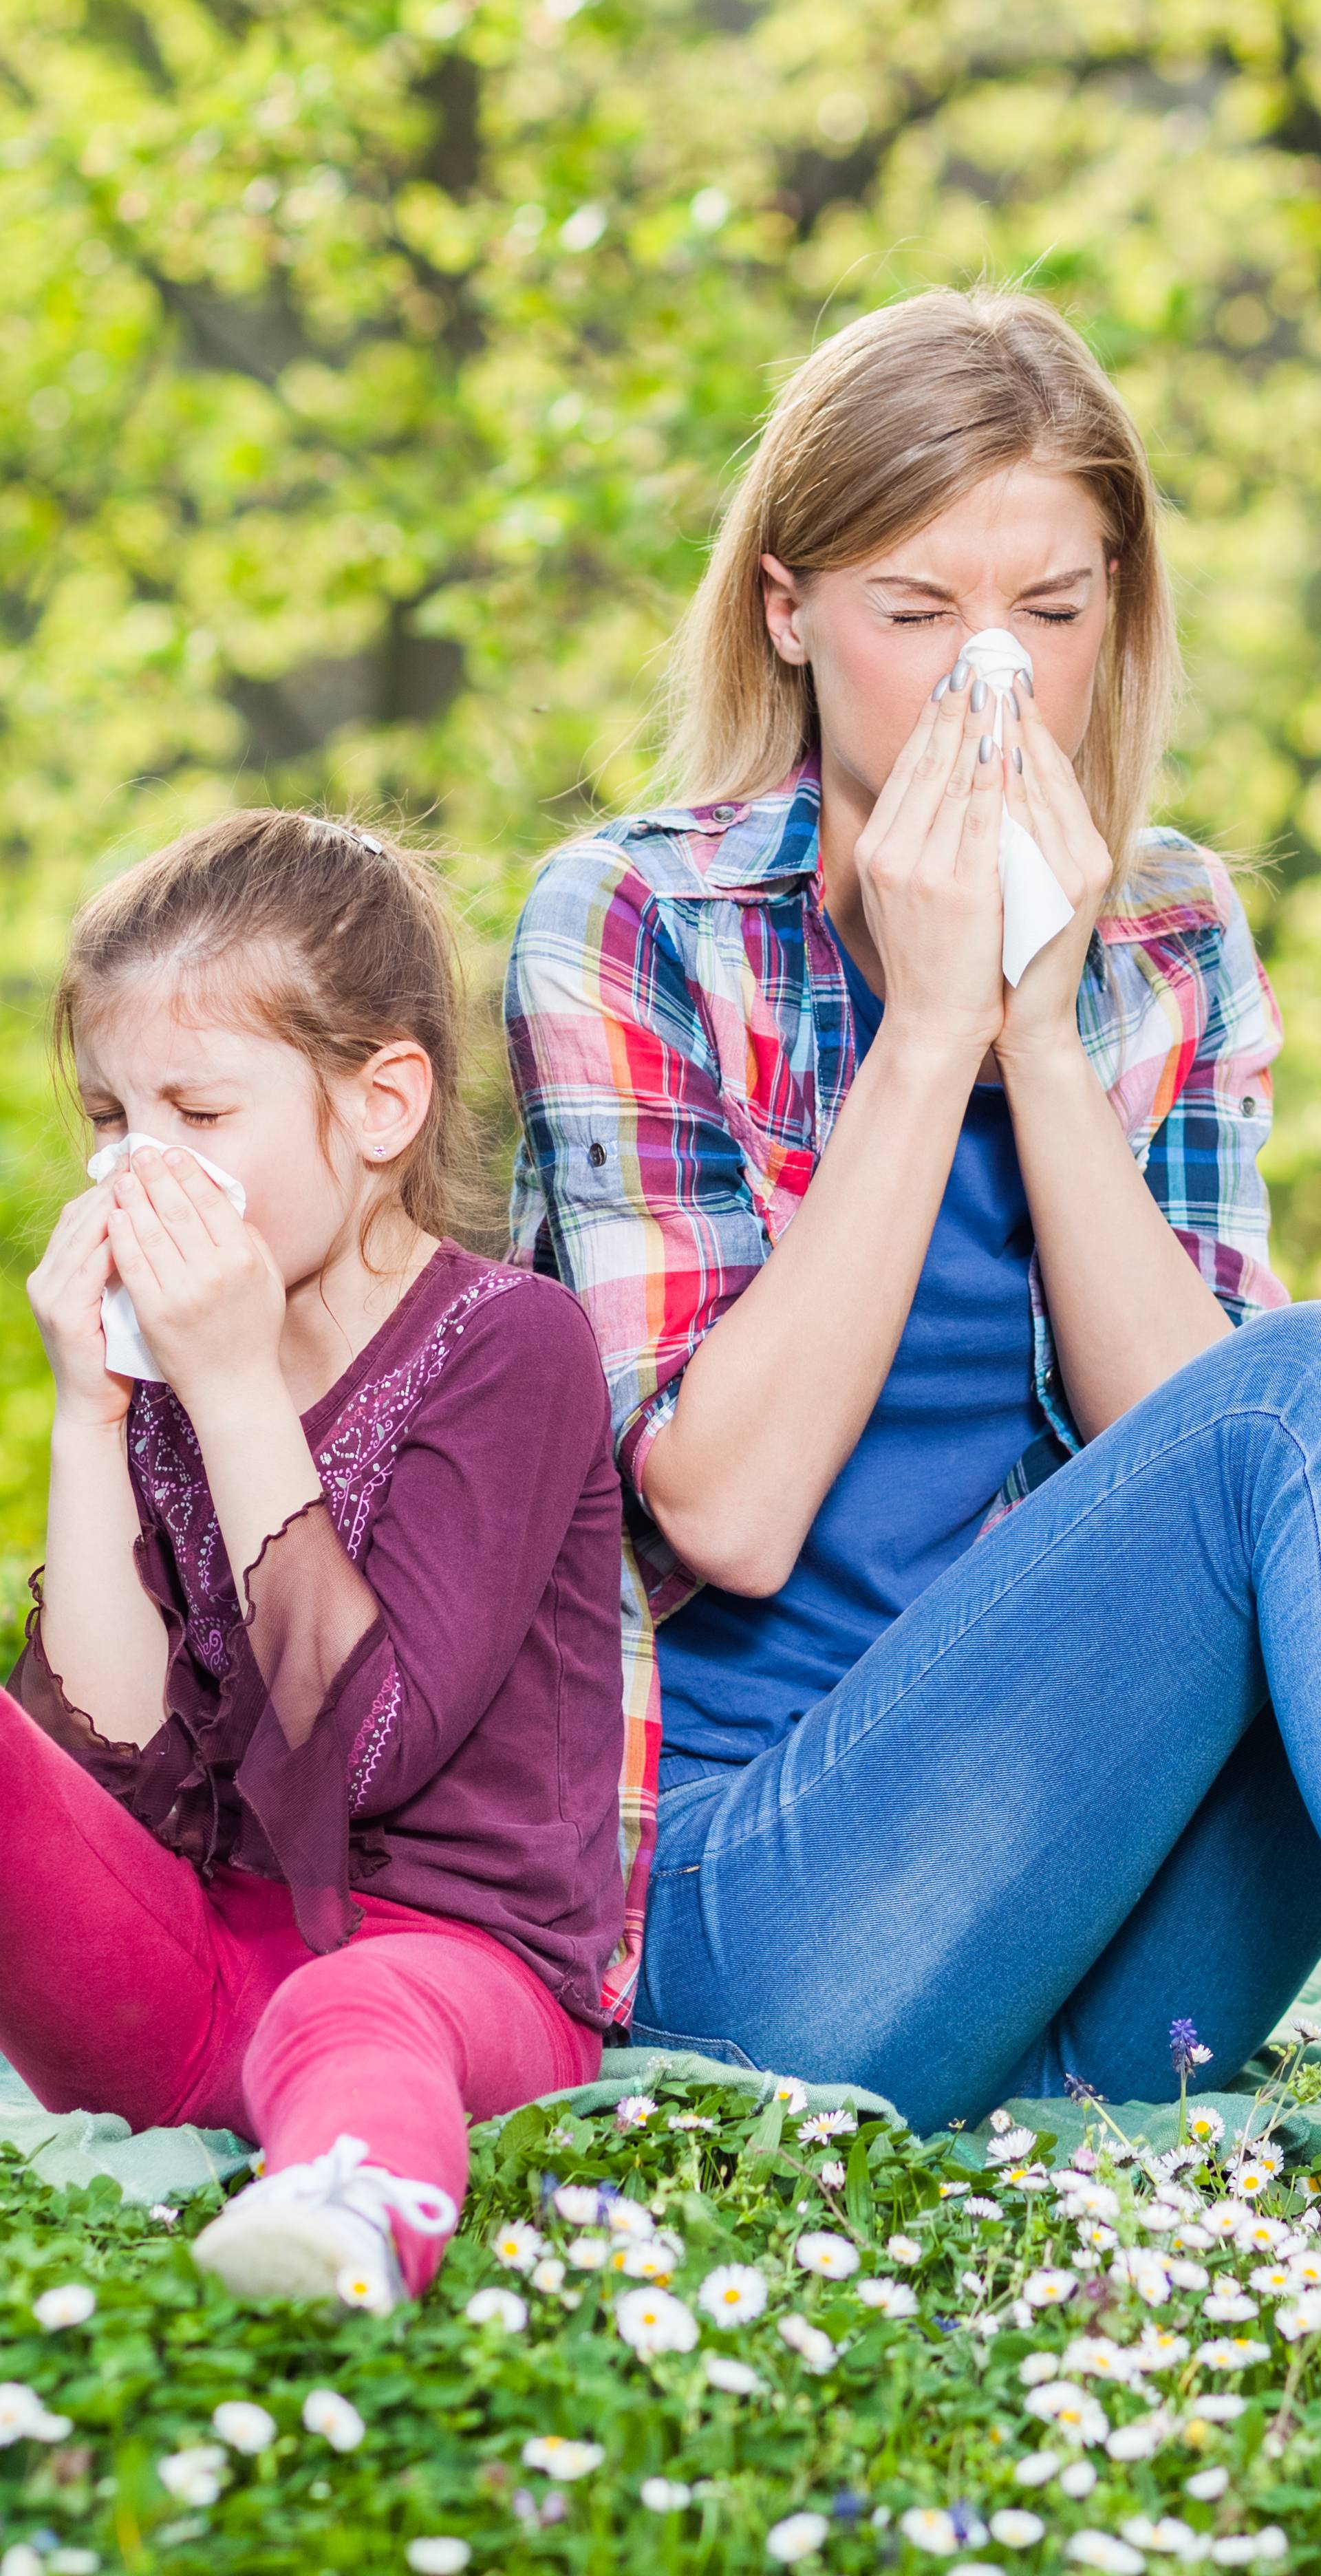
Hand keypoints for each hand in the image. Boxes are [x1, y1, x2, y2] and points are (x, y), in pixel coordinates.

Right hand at [27, 1181, 129, 1427]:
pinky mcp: (62, 1314)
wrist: (95, 1404)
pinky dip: (114, 1245)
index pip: (86, 1210)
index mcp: (60, 1265)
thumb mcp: (121, 1294)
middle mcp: (47, 1274)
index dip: (117, 1183)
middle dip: (119, 1185)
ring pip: (84, 1234)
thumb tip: (164, 1217)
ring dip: (118, 1206)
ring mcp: (49, 1293)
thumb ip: (129, 1259)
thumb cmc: (118, 1349)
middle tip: (153, 1160)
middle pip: (83, 1214)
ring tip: (150, 1183)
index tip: (152, 1161)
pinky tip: (141, 1229)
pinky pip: (90, 1269)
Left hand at [105, 1146, 286, 1417]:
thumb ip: (252, 1241)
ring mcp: (182, 1292)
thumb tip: (226, 1201)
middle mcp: (215, 1272)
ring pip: (152, 1233)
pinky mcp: (155, 1311)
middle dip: (156, 1176)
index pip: (212, 1203)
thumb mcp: (268, 1283)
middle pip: (178, 1211)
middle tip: (141, 1153)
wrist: (233, 1389)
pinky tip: (113, 1216)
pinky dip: (121, 1236)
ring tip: (122, 1178)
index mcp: (244, 1260)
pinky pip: (133, 1265)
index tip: (173, 1153)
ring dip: (134, 1199)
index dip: (190, 1173)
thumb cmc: (253, 1333)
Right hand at [853, 664, 1005, 1062]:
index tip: (956, 681)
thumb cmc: (928, 960)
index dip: (933, 721)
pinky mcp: (963, 890)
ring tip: (999, 687)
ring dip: (980, 729)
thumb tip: (935, 788)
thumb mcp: (903, 895)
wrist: (933, 1024)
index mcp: (877, 851)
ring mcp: (925, 871)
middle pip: (928, 764)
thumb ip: (914, 843)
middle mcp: (892, 854)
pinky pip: (982, 821)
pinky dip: (995, 780)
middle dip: (957, 709)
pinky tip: (1008, 746)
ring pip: (955, 783)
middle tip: (981, 662)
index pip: (908, 770)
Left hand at [995, 676, 1112, 1068]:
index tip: (999, 677)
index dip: (1025, 722)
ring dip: (1019, 739)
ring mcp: (1080, 871)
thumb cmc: (1009, 950)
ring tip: (995, 693)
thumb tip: (986, 778)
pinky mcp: (1069, 894)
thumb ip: (1009, 835)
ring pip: (1047, 791)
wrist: (1021, 1018)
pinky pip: (1039, 829)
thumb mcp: (1012, 883)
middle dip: (1019, 717)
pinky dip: (1020, 791)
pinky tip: (1003, 756)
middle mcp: (1085, 852)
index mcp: (1076, 845)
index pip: (1048, 769)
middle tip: (994, 666)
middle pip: (1050, 770)